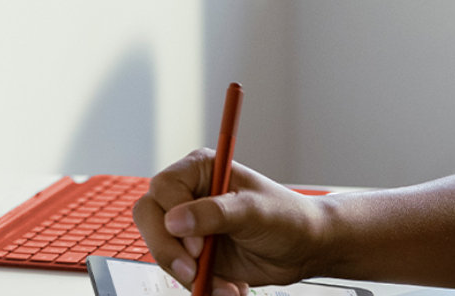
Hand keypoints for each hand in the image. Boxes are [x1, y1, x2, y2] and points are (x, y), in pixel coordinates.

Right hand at [132, 149, 329, 295]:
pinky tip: (228, 287)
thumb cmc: (286, 217)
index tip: (196, 243)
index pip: (164, 188)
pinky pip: (178, 271)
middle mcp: (189, 194)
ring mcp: (189, 225)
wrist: (304, 248)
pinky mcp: (193, 252)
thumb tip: (174, 219)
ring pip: (161, 249)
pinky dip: (199, 284)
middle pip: (150, 217)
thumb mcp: (253, 211)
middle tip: (193, 270)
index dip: (174, 216)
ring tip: (224, 284)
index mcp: (201, 169)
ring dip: (188, 274)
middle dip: (168, 249)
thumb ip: (215, 213)